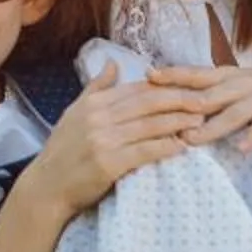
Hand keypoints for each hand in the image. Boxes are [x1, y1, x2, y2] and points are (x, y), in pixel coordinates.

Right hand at [26, 62, 209, 214]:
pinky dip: (165, 147)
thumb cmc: (62, 151)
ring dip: (178, 122)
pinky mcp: (109, 163)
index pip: (137, 89)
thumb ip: (96, 89)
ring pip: (150, 125)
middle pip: (148, 102)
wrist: (46, 187)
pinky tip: (182, 146)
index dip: (166, 87)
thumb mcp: (74, 113)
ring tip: (200, 121)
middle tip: (204, 101)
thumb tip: (113, 63)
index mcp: (94, 103)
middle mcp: (98, 117)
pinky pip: (144, 151)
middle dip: (179, 100)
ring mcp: (103, 139)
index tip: (189, 87)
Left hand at [147, 63, 251, 153]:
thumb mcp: (240, 86)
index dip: (174, 74)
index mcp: (232, 77)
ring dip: (212, 127)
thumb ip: (213, 92)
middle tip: (160, 117)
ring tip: (193, 139)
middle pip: (210, 93)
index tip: (148, 76)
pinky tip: (242, 149)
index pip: (198, 74)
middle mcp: (245, 84)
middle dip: (185, 104)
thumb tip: (175, 100)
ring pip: (234, 112)